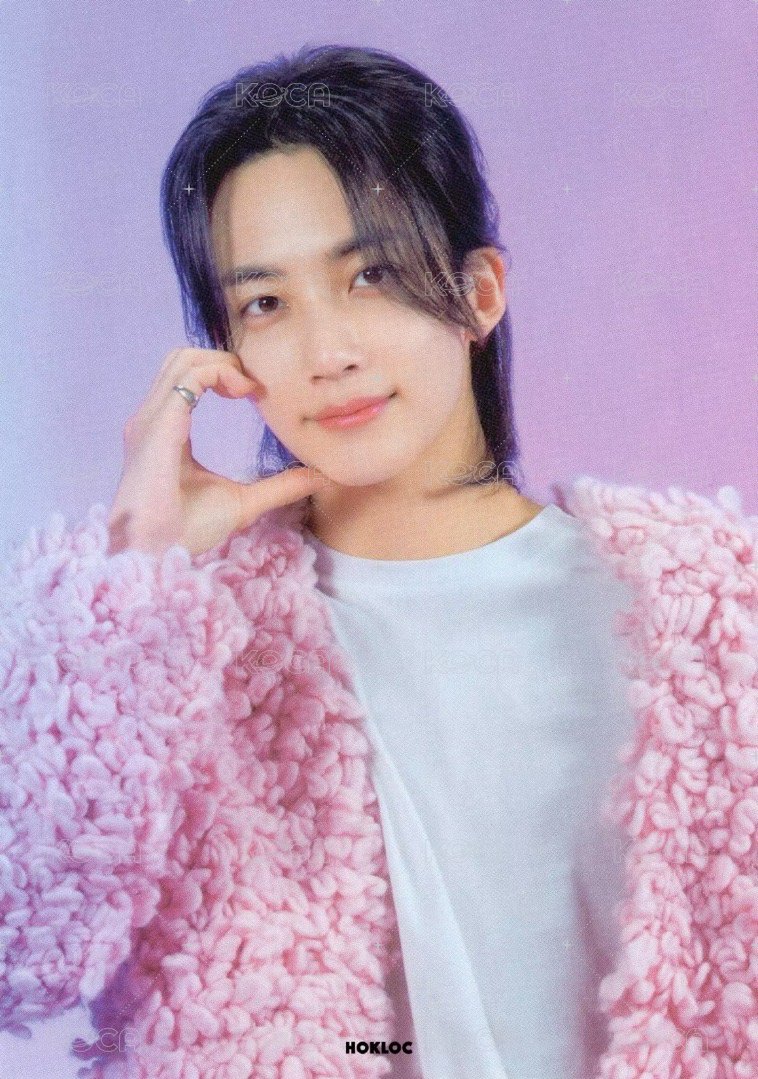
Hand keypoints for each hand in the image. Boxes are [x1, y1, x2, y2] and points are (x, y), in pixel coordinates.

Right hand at [106, 347, 325, 556]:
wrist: (158, 554)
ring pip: (183, 359)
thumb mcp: (244, 502)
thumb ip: (279, 486)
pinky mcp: (157, 426)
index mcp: (164, 431)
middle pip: (181, 358)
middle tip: (254, 385)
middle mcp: (152, 419)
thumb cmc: (187, 532)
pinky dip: (219, 372)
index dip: (222, 372)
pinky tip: (244, 391)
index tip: (255, 392)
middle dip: (221, 359)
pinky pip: (189, 377)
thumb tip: (318, 477)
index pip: (186, 378)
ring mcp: (150, 420)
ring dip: (222, 362)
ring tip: (249, 387)